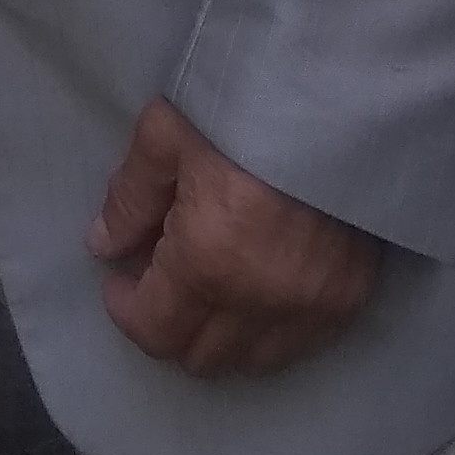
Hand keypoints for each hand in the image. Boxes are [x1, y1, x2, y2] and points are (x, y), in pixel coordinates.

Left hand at [88, 97, 379, 377]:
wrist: (337, 92)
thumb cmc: (242, 106)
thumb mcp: (166, 136)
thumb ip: (130, 199)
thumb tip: (103, 246)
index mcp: (208, 263)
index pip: (155, 332)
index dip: (126, 311)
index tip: (120, 281)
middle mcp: (262, 301)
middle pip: (201, 357)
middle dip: (169, 324)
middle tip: (161, 278)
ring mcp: (313, 307)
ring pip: (252, 362)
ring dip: (220, 334)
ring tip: (210, 284)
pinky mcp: (351, 298)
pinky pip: (302, 347)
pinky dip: (270, 331)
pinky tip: (258, 289)